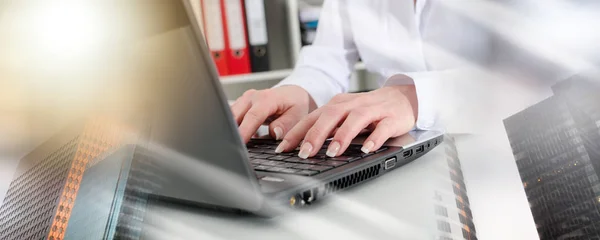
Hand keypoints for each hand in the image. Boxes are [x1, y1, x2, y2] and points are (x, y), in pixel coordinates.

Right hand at [231, 85, 315, 142]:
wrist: (292, 95)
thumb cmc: (294, 105)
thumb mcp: (296, 116)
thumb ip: (285, 125)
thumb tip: (274, 133)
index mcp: (266, 98)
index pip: (253, 116)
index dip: (245, 130)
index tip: (240, 143)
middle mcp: (252, 97)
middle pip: (235, 115)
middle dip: (232, 132)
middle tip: (233, 148)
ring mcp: (244, 100)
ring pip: (230, 116)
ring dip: (231, 130)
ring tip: (233, 145)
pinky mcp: (240, 105)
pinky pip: (231, 117)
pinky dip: (232, 128)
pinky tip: (235, 139)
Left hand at [275, 85, 417, 157]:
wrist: (403, 97)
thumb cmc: (370, 110)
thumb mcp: (344, 116)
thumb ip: (326, 128)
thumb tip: (302, 147)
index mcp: (338, 105)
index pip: (312, 117)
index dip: (296, 132)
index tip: (282, 148)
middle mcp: (352, 105)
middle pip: (331, 116)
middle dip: (315, 134)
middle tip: (304, 153)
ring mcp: (373, 110)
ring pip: (355, 120)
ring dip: (342, 136)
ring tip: (333, 152)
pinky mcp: (392, 118)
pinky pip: (382, 128)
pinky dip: (374, 138)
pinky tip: (367, 149)